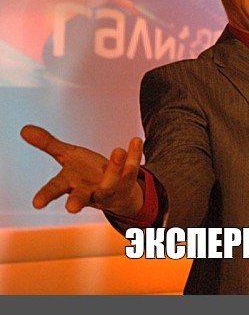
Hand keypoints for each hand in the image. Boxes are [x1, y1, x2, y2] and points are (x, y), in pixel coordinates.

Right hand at [20, 124, 143, 217]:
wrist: (116, 192)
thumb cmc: (86, 174)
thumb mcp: (68, 157)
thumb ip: (49, 145)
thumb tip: (23, 129)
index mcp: (70, 185)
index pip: (55, 189)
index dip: (46, 196)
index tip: (36, 203)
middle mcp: (89, 191)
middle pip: (82, 197)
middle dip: (76, 201)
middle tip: (71, 209)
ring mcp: (109, 190)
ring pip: (112, 182)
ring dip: (116, 168)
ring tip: (118, 150)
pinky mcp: (127, 184)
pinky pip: (132, 169)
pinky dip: (135, 155)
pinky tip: (136, 140)